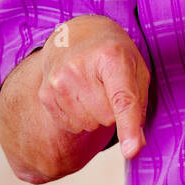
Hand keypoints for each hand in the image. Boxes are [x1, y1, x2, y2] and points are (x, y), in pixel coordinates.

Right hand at [38, 14, 149, 159]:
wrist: (77, 34)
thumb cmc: (113, 55)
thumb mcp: (136, 69)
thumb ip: (138, 106)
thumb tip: (134, 148)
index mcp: (111, 56)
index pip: (122, 98)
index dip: (128, 126)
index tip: (132, 150)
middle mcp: (80, 66)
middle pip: (107, 117)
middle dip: (112, 109)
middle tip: (107, 84)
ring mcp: (59, 81)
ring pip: (89, 124)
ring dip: (95, 113)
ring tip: (92, 86)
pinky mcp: (45, 94)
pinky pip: (72, 126)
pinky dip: (80, 116)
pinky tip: (78, 93)